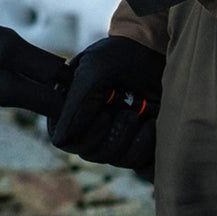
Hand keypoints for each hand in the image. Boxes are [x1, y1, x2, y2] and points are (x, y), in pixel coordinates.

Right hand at [48, 35, 164, 170]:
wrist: (157, 53)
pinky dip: (144, 144)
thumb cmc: (123, 55)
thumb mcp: (95, 70)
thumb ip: (75, 102)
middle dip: (111, 135)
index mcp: (69, 105)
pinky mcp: (132, 144)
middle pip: (88, 153)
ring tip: (137, 113)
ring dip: (127, 137)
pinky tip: (151, 123)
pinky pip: (133, 161)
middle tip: (127, 112)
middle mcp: (86, 123)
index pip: (64, 139)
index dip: (85, 133)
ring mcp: (109, 135)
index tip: (106, 113)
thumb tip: (59, 141)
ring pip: (111, 159)